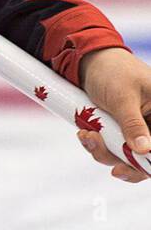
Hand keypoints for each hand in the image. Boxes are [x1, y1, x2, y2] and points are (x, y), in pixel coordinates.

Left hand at [76, 47, 150, 182]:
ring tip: (87, 135)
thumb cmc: (112, 72)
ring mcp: (140, 130)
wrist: (89, 62)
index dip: (150, 162)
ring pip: (128, 157)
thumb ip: (134, 125)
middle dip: (126, 162)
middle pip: (149, 159)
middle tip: (110, 165)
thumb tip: (145, 150)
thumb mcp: (123, 98)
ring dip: (105, 152)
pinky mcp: (122, 132)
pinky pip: (113, 149)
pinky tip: (85, 134)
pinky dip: (98, 145)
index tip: (135, 167)